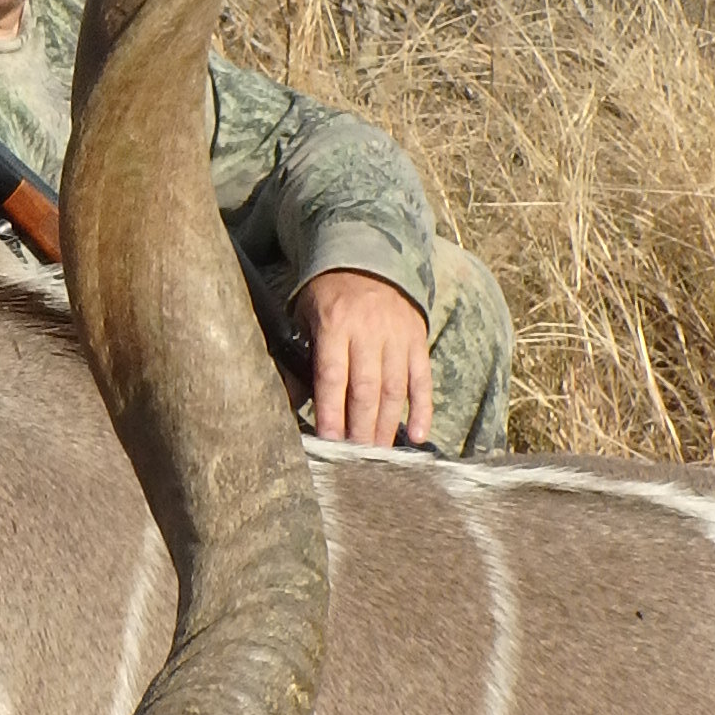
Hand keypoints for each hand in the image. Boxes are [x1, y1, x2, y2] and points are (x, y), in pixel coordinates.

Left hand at [290, 269, 434, 449]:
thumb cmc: (329, 293)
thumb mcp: (306, 315)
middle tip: (356, 460)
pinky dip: (422, 409)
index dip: (331, 411)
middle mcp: (369, 331)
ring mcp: (397, 335)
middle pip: (366, 389)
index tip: (329, 441)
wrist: (368, 254)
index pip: (333, 376)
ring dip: (387, 426)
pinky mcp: (417, 339)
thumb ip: (302, 356)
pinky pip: (422, 379)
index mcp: (335, 324)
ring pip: (394, 389)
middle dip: (361, 428)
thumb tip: (291, 401)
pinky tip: (417, 435)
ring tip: (379, 455)